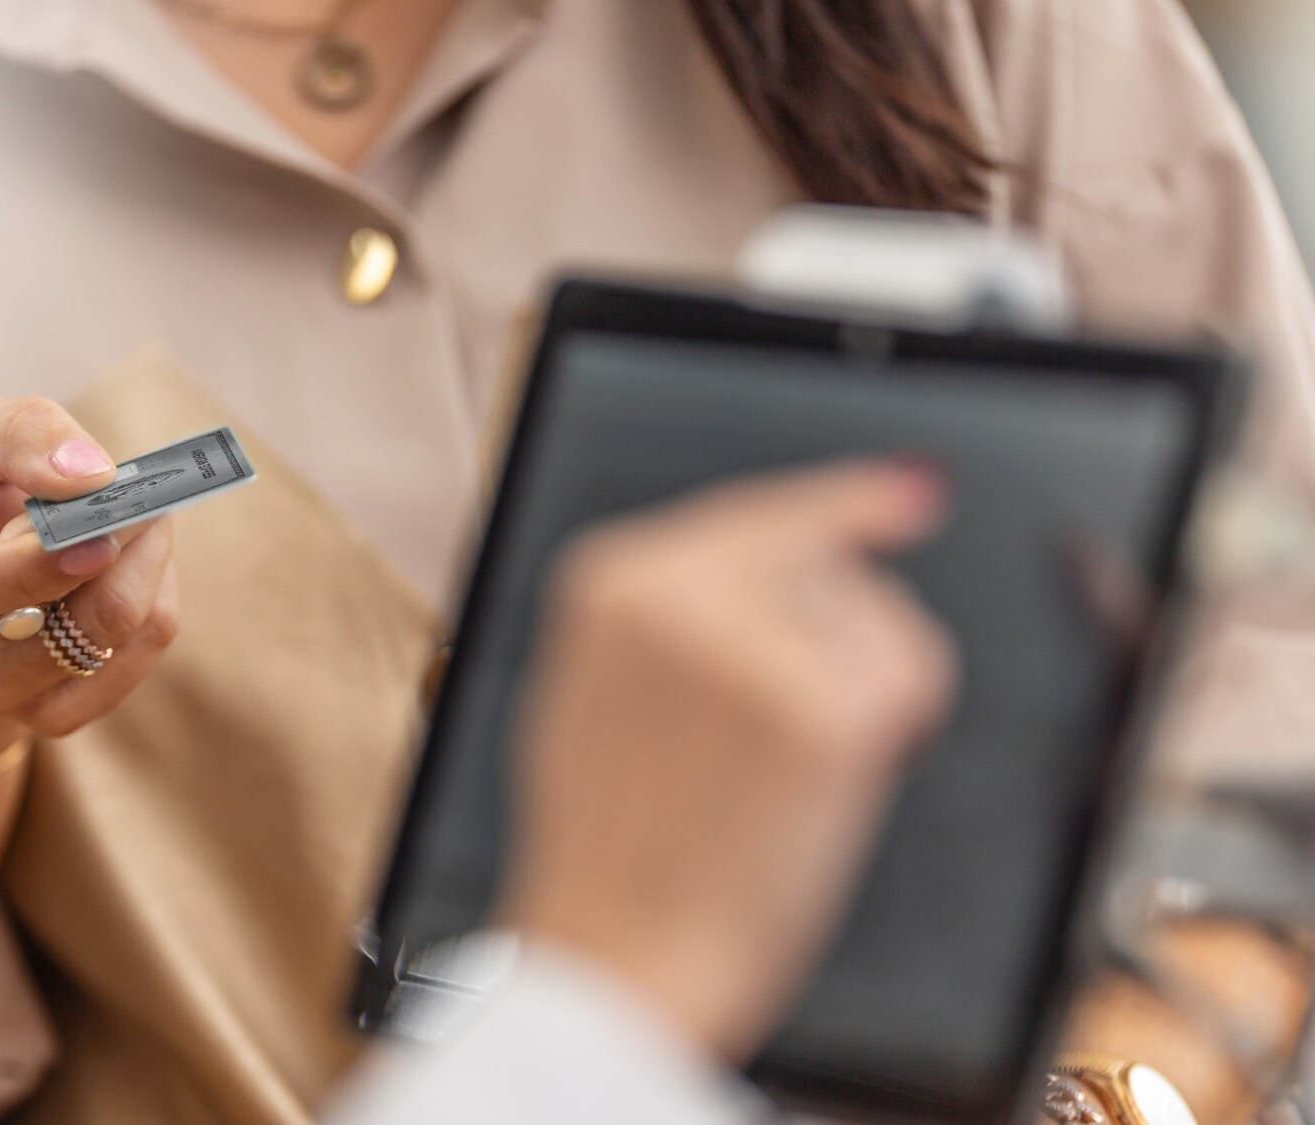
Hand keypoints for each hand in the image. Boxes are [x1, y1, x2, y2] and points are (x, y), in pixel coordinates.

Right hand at [0, 397, 180, 745]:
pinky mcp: (53, 711)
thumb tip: (89, 475)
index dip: (33, 569)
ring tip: (134, 515)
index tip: (98, 537)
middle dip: (118, 545)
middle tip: (140, 490)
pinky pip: (139, 654)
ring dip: (144, 563)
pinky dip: (154, 596)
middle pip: (58, 625)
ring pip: (110, 637)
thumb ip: (17, 435)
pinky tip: (133, 561)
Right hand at [504, 461, 955, 1061]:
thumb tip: (819, 536)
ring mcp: (748, 646)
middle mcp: (676, 592)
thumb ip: (677, 612)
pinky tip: (840, 781)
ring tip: (786, 777)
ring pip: (876, 616)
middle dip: (841, 641)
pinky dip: (901, 727)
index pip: (754, 511)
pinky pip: (910, 673)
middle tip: (784, 744)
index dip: (842, 503)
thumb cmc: (609, 855)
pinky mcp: (822, 710)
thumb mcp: (596, 697)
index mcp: (609, 579)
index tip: (909, 493)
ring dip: (866, 686)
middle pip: (830, 566)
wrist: (615, 957)